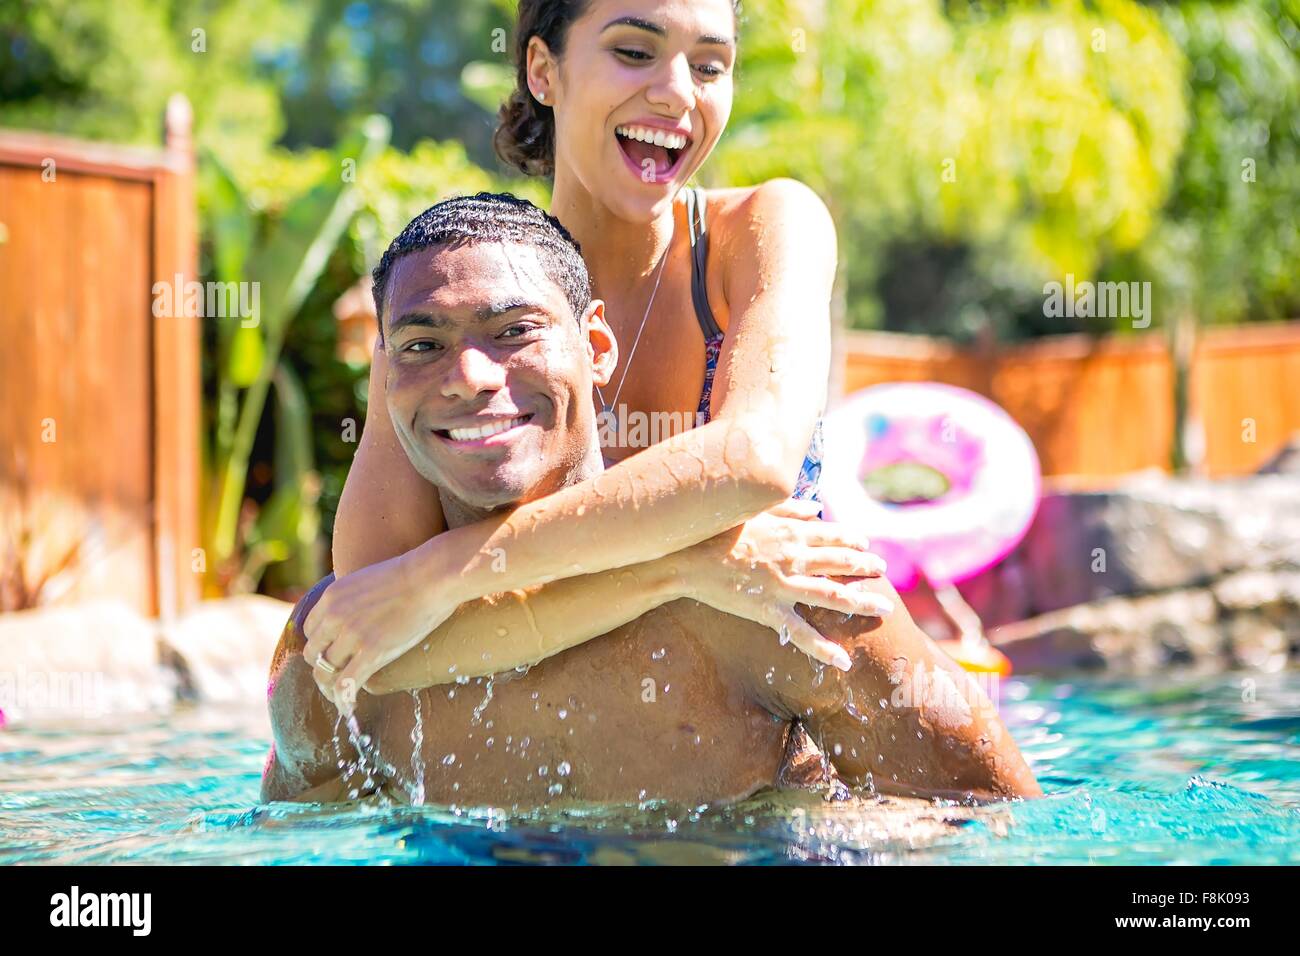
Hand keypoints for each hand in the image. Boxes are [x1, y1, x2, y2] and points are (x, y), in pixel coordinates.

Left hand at [301, 550, 455, 713]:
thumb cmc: (411, 576)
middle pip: (314, 653)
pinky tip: (349, 709)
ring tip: (342, 697)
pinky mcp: (372, 652)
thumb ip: (352, 598)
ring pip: (325, 672)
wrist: (432, 577)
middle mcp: (335, 616)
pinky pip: (346, 685)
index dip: (322, 645)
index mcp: (331, 597)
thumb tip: (359, 613)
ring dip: (331, 687)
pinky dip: (344, 700)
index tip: (335, 654)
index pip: (310, 630)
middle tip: (341, 674)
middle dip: (325, 665)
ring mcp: (352, 635)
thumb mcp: (366, 580)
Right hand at [676, 499, 891, 670]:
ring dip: (862, 601)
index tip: (866, 543)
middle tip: (882, 571)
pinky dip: (823, 648)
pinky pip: (801, 633)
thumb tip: (815, 508)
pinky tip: (843, 661)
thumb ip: (788, 510)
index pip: (832, 535)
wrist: (686, 555)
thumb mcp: (754, 511)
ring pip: (832, 595)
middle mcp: (793, 558)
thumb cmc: (715, 530)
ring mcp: (782, 585)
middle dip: (865, 566)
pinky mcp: (767, 610)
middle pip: (840, 563)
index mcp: (790, 533)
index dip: (853, 539)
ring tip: (884, 608)